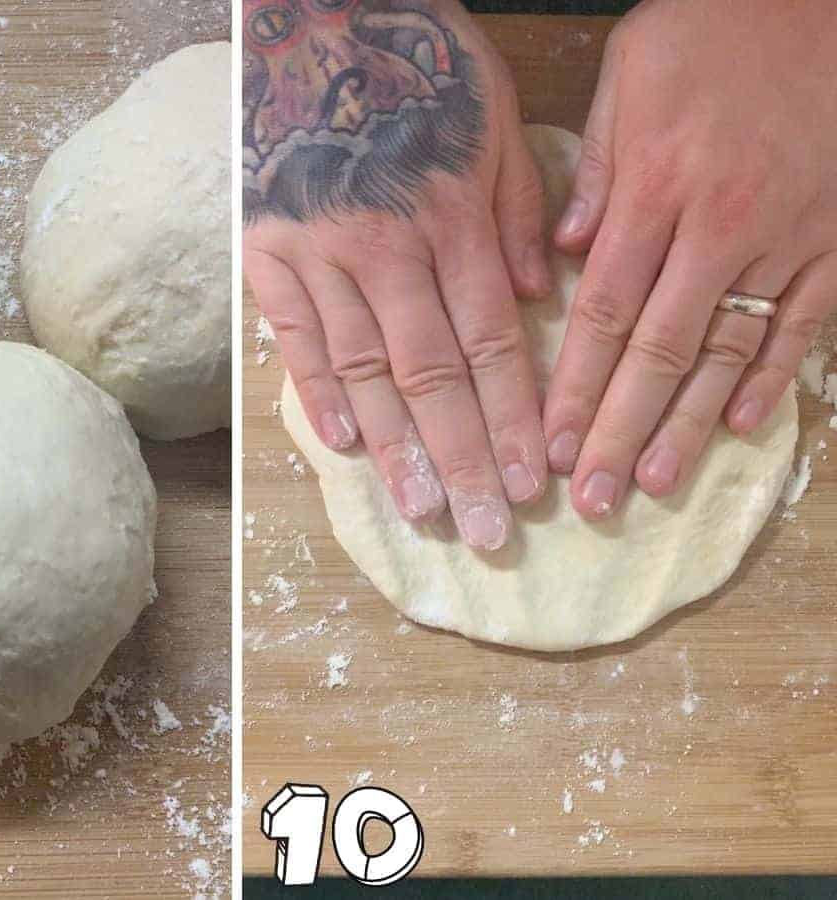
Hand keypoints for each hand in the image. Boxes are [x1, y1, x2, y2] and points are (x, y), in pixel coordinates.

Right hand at [243, 0, 551, 549]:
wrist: (313, 18)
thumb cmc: (414, 64)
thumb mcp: (496, 116)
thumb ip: (521, 205)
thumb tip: (541, 290)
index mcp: (451, 220)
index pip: (491, 344)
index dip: (515, 420)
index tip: (535, 481)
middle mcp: (388, 250)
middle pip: (434, 377)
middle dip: (466, 460)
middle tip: (487, 532)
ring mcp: (319, 256)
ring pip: (366, 371)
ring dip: (398, 449)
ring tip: (423, 510)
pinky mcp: (265, 253)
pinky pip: (292, 336)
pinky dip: (317, 392)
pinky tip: (341, 447)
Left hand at [546, 0, 836, 518]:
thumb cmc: (717, 27)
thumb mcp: (634, 71)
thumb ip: (597, 166)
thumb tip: (565, 250)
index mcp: (658, 187)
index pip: (605, 312)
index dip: (575, 386)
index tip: (549, 443)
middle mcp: (721, 223)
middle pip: (659, 350)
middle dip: (619, 429)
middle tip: (590, 497)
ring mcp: (787, 236)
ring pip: (729, 349)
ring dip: (690, 424)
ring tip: (653, 483)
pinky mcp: (836, 238)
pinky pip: (803, 322)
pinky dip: (774, 377)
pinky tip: (744, 429)